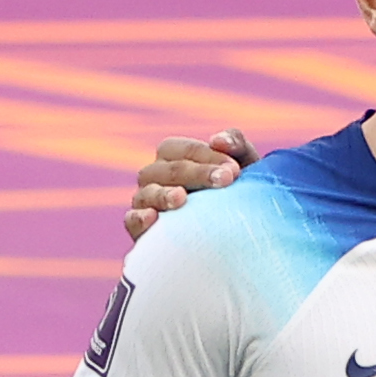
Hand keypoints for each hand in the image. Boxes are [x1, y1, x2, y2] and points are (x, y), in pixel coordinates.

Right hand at [123, 124, 256, 241]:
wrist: (237, 236)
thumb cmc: (237, 193)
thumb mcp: (243, 167)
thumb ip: (236, 145)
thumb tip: (218, 140)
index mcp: (173, 157)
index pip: (181, 150)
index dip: (207, 156)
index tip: (234, 170)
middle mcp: (155, 177)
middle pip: (168, 170)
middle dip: (197, 174)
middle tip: (225, 181)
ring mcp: (146, 202)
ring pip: (147, 193)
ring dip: (164, 195)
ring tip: (182, 198)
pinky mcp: (141, 229)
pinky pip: (132, 220)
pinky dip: (139, 218)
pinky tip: (153, 218)